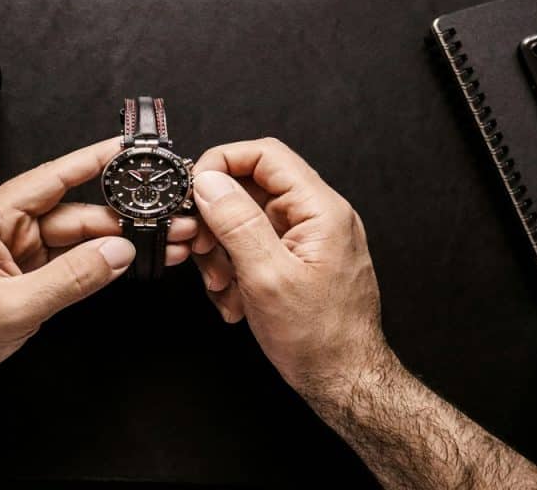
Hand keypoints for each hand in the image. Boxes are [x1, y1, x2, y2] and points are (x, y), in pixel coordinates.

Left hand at [0, 138, 197, 396]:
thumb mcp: (14, 307)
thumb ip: (71, 278)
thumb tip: (116, 252)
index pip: (49, 178)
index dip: (90, 161)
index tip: (124, 149)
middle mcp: (2, 230)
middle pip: (70, 212)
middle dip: (115, 216)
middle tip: (156, 219)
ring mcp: (13, 254)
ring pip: (72, 239)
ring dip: (109, 242)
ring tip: (150, 244)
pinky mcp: (21, 278)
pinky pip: (65, 263)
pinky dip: (93, 264)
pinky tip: (120, 263)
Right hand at [190, 138, 384, 402]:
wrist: (343, 381)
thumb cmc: (319, 337)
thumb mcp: (266, 277)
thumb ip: (236, 223)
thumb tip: (209, 181)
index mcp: (319, 210)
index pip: (265, 155)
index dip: (222, 163)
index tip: (193, 189)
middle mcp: (316, 218)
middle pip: (249, 189)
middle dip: (217, 222)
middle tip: (203, 251)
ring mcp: (305, 240)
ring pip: (244, 222)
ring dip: (222, 254)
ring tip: (224, 287)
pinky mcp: (295, 261)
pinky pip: (252, 250)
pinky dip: (234, 272)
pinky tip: (237, 301)